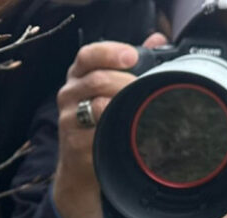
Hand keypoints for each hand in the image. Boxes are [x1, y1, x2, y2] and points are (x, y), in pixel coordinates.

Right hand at [52, 33, 167, 217]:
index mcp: (79, 76)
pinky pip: (96, 135)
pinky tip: (128, 130)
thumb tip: (158, 40)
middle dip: (124, 82)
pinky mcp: (74, 144)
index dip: (109, 52)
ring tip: (139, 108)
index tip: (132, 56)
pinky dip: (114, 131)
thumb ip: (131, 64)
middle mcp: (69, 94)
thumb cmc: (99, 123)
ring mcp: (69, 120)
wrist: (80, 167)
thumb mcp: (110, 89)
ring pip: (96, 106)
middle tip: (144, 88)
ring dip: (121, 105)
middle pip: (96, 79)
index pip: (88, 55)